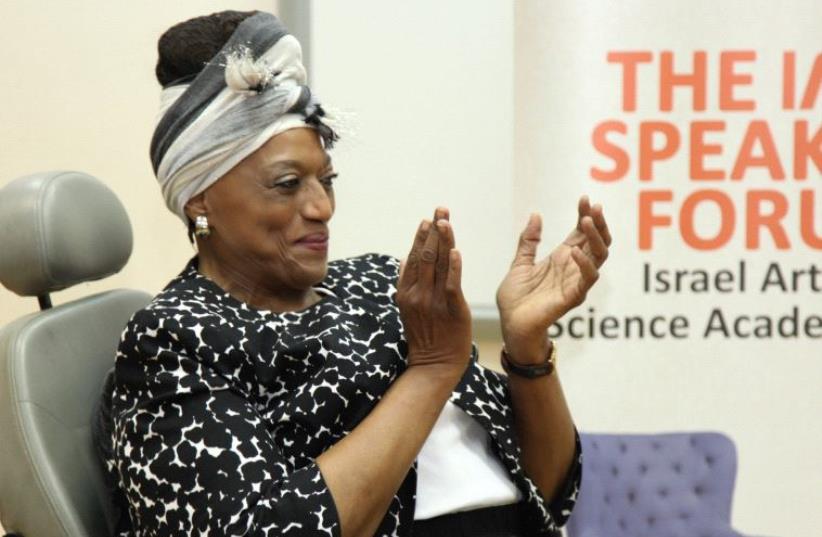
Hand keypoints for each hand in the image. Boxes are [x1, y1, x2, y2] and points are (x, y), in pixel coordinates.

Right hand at [397, 208, 471, 377]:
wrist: (434, 365)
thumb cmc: (425, 337)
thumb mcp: (408, 309)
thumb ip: (407, 283)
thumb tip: (404, 259)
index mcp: (406, 291)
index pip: (413, 257)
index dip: (421, 236)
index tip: (428, 218)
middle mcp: (417, 293)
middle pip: (424, 255)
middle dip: (433, 230)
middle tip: (440, 208)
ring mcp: (433, 301)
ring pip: (436, 265)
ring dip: (442, 240)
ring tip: (445, 220)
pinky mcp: (451, 309)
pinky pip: (451, 284)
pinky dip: (453, 266)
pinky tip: (455, 251)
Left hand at [496, 196, 611, 362]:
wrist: (510, 324)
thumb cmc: (516, 298)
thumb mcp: (520, 263)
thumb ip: (529, 241)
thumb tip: (536, 214)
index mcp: (562, 258)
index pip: (581, 232)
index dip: (585, 214)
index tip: (585, 198)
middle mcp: (574, 268)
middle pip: (597, 241)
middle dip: (598, 223)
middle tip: (595, 207)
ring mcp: (576, 282)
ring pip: (599, 257)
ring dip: (596, 238)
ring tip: (586, 221)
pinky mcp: (573, 297)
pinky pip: (587, 279)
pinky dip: (584, 263)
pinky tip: (574, 251)